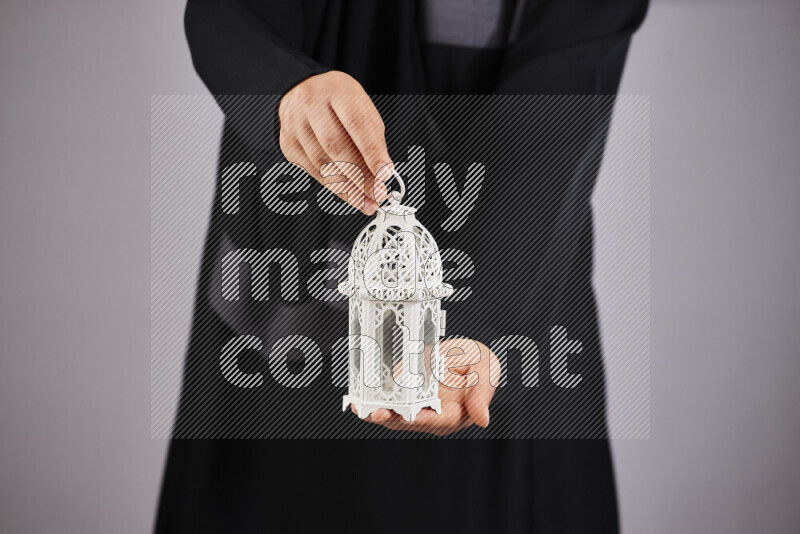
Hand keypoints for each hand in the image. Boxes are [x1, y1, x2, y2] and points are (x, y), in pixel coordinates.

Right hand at [278, 71, 391, 214]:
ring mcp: (296, 125)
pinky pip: (313, 171)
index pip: (356, 124)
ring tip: (367, 201)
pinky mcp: (288, 143)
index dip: (372, 151)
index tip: (385, 173)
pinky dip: (334, 187)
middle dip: (360, 176)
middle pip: (336, 146)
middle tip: (378, 193)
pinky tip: (350, 195)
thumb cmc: (339, 102)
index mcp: (337, 90)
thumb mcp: (362, 107)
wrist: (304, 92)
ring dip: (348, 188)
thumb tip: (382, 172)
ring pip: (323, 163)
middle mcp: (312, 105)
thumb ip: (373, 137)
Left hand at [353, 338, 499, 435]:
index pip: (437, 419)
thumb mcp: (486, 368)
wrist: (463, 351)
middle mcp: (431, 414)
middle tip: (375, 412)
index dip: (422, 418)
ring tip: (359, 407)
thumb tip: (483, 420)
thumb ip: (482, 392)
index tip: (408, 416)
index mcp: (454, 413)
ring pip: (393, 414)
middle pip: (409, 421)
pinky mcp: (403, 395)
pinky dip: (370, 401)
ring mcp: (415, 406)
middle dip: (390, 417)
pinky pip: (385, 401)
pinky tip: (356, 399)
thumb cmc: (477, 362)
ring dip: (375, 412)